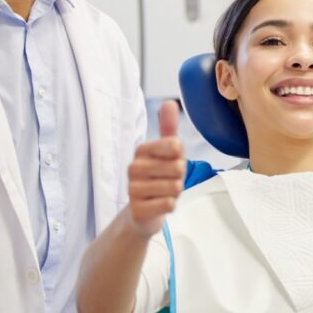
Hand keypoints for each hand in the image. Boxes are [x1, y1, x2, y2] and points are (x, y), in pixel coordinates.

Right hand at [126, 101, 184, 236]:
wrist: (143, 211)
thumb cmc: (159, 178)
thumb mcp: (166, 151)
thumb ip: (168, 128)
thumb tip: (169, 102)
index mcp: (141, 150)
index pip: (175, 145)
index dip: (180, 157)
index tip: (170, 162)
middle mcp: (133, 167)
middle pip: (178, 168)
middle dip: (180, 177)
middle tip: (168, 180)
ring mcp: (133, 189)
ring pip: (175, 187)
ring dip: (175, 193)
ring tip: (163, 192)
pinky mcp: (137, 209)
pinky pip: (168, 204)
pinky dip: (170, 205)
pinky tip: (159, 204)